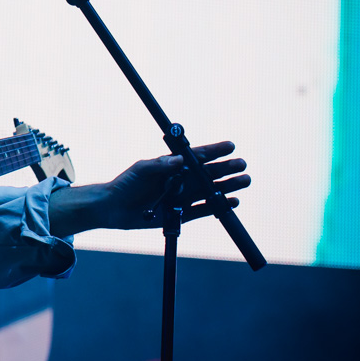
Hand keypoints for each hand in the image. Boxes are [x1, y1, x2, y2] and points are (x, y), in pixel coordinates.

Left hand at [102, 141, 250, 229]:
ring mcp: (183, 197)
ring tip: (244, 181)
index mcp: (172, 166)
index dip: (214, 151)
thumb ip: (159, 164)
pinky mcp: (181, 214)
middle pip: (208, 174)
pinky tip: (232, 201)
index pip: (197, 156)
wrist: (115, 208)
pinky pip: (204, 210)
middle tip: (242, 165)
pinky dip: (218, 206)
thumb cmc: (126, 184)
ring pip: (210, 191)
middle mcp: (181, 180)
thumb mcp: (141, 169)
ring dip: (227, 186)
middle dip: (226, 168)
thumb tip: (179, 160)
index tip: (230, 146)